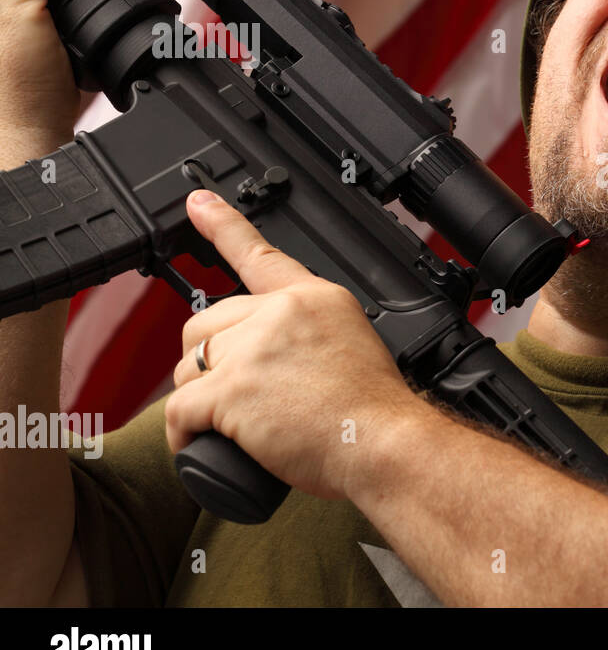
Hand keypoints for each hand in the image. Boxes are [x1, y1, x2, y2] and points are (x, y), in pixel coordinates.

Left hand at [166, 189, 421, 502]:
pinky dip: (184, 437)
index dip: (223, 224)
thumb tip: (273, 357)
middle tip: (238, 394)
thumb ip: (311, 336)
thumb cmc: (377, 414)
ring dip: (200, 400)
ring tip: (236, 427)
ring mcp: (255, 349)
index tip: (198, 202)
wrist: (385, 444)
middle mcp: (282, 313)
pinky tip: (201, 447)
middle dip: (208, 360)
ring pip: (189, 367)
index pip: (260, 254)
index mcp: (316, 298)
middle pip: (206, 323)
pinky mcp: (233, 389)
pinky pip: (180, 410)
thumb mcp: (355, 346)